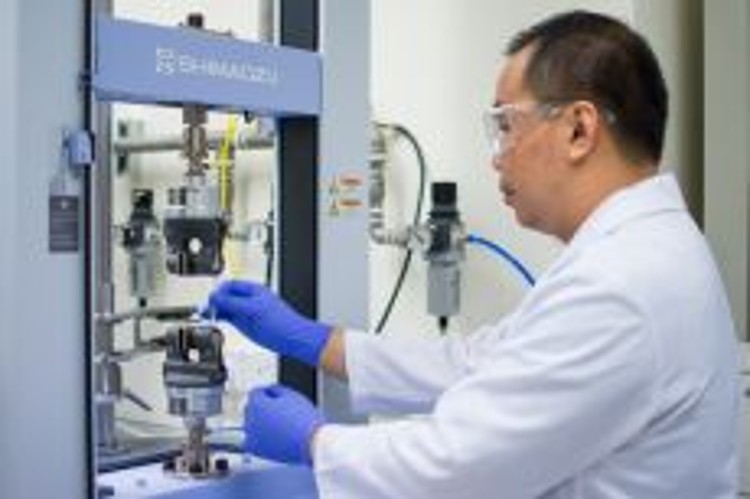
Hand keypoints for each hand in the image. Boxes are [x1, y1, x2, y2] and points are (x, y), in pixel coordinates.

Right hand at [207, 280, 331, 365]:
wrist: (291, 337)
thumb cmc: (280, 321)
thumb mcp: (252, 309)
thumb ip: (232, 303)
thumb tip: (215, 298)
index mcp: (253, 290)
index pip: (229, 286)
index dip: (218, 292)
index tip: (210, 300)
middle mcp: (248, 299)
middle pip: (225, 296)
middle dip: (214, 301)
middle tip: (204, 309)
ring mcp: (246, 311)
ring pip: (225, 307)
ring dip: (215, 310)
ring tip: (206, 315)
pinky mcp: (245, 323)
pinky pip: (228, 317)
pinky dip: (219, 318)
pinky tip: (214, 320)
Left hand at [243, 384, 325, 465]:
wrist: (313, 443)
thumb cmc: (304, 418)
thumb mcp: (292, 395)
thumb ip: (275, 389)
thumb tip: (269, 390)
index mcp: (257, 404)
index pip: (256, 392)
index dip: (268, 392)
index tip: (279, 398)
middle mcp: (250, 420)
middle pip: (251, 407)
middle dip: (263, 406)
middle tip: (281, 411)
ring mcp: (252, 436)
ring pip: (252, 424)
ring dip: (261, 421)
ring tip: (282, 424)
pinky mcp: (257, 450)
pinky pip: (254, 439)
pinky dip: (261, 437)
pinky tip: (276, 436)